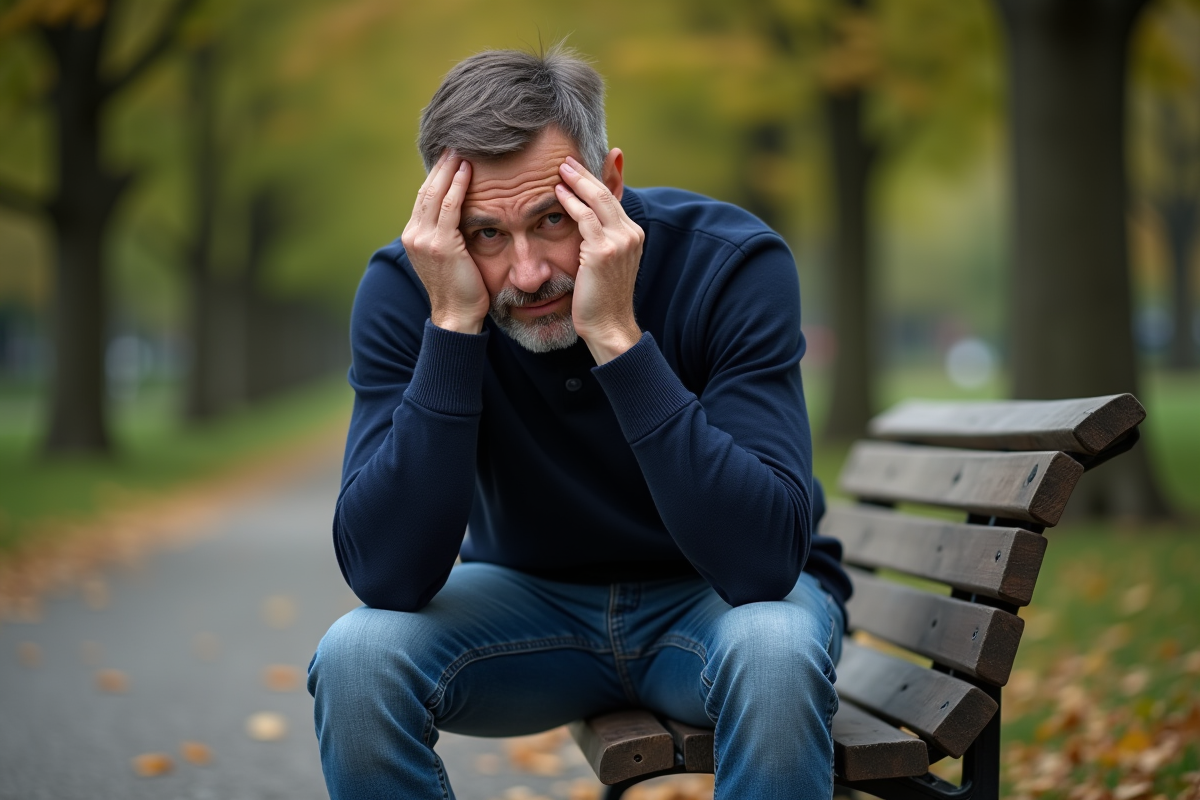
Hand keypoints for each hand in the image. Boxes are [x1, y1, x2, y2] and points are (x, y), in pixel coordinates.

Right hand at [400, 151, 488, 333]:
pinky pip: (450, 207)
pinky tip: (468, 169)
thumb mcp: (449, 256)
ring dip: (450, 168)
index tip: (450, 154)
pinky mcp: (440, 245)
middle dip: (442, 164)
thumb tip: (464, 213)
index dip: (437, 174)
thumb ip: (449, 234)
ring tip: (463, 147)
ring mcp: (424, 239)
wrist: (456, 317)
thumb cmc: (460, 289)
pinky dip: (458, 185)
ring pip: (436, 193)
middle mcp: (413, 234)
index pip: (425, 197)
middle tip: (456, 141)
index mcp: (413, 236)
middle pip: (427, 190)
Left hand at [555, 156, 644, 363]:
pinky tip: (557, 193)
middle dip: (585, 173)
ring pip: (597, 200)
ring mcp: (620, 241)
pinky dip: (570, 202)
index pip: (611, 199)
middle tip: (565, 159)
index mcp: (633, 235)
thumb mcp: (604, 263)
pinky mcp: (604, 251)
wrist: (608, 326)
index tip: (576, 168)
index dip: (594, 181)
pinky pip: (584, 218)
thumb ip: (597, 238)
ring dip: (577, 181)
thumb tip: (584, 221)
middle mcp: (630, 234)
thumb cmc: (600, 299)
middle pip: (606, 193)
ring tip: (560, 168)